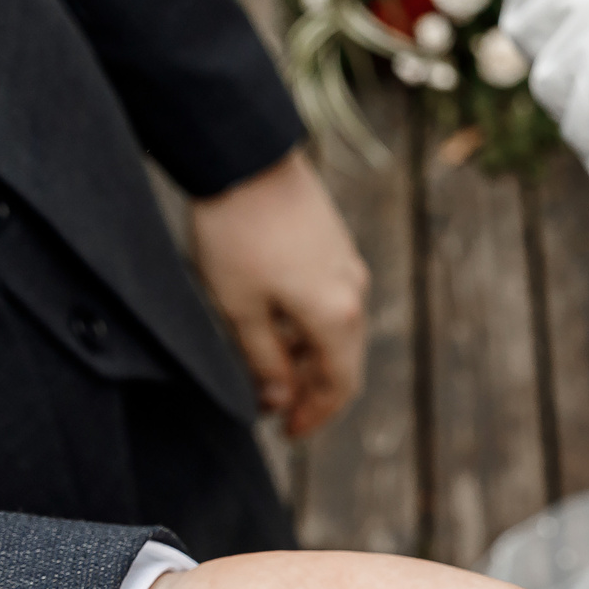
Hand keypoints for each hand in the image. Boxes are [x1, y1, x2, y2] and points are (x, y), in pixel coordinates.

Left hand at [188, 149, 369, 437]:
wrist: (245, 156)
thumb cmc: (235, 233)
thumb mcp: (238, 308)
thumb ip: (262, 360)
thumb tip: (278, 399)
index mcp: (334, 316)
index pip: (338, 386)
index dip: (314, 415)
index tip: (287, 432)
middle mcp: (352, 293)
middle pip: (343, 362)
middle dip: (313, 392)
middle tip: (278, 411)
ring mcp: (346, 266)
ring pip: (337, 331)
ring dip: (310, 359)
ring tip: (271, 370)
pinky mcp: (333, 246)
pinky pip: (331, 303)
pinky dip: (311, 327)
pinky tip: (278, 326)